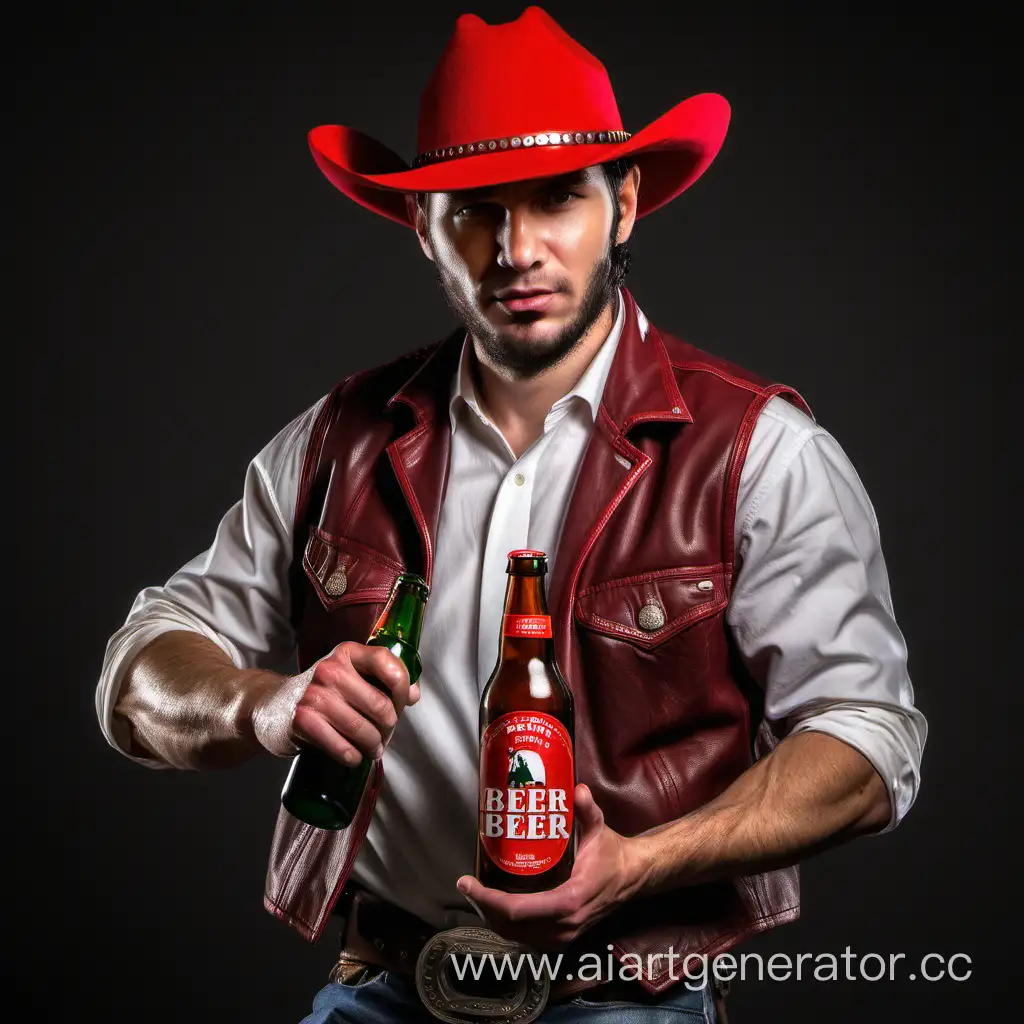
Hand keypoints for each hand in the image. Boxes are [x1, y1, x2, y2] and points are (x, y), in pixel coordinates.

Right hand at [250, 641, 418, 762]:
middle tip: (384, 735)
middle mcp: (331, 670)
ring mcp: (315, 696)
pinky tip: (353, 757)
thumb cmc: (320, 692)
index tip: (402, 703)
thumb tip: (414, 695)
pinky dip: (354, 757)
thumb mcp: (348, 675)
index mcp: (347, 653)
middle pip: (381, 706)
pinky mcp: (303, 722)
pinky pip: (344, 748)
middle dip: (389, 727)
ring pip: (365, 731)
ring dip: (374, 746)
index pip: (386, 662)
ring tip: (372, 749)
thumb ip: (380, 679)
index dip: (402, 687)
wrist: (270, 706)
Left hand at [456, 783, 647, 949]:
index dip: (487, 899)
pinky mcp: (561, 939)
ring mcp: (563, 936)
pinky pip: (525, 938)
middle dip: (482, 907)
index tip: (467, 882)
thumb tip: (577, 790)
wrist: (631, 878)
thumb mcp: (598, 829)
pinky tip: (495, 908)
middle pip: (510, 926)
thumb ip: (587, 809)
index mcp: (569, 901)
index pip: (518, 910)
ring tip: (476, 894)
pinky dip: (506, 925)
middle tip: (466, 885)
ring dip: (491, 918)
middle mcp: (564, 926)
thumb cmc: (611, 854)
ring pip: (515, 936)